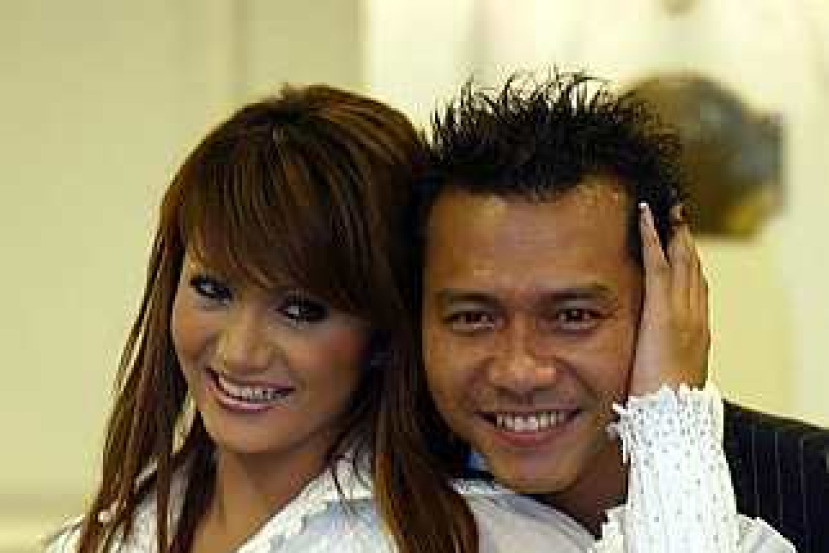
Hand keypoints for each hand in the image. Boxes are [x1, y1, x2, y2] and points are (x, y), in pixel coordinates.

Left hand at [628, 203, 709, 396]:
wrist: (671, 418)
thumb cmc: (664, 408)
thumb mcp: (667, 378)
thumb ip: (661, 362)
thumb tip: (649, 360)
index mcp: (697, 333)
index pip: (695, 289)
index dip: (690, 264)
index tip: (684, 246)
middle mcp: (694, 317)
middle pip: (692, 269)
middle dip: (686, 240)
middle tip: (678, 215)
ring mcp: (681, 312)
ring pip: (679, 261)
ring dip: (673, 233)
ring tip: (666, 210)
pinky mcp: (661, 311)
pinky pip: (656, 265)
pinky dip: (651, 238)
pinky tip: (645, 219)